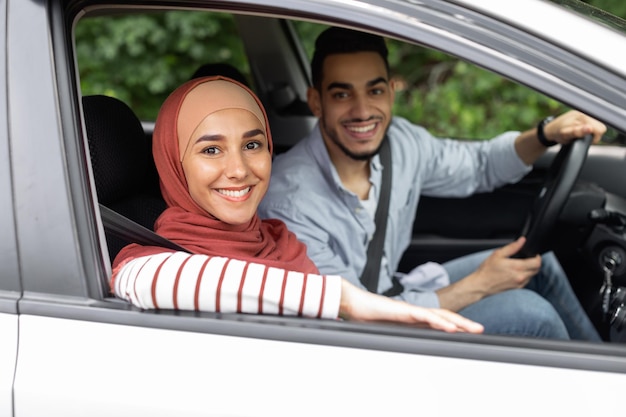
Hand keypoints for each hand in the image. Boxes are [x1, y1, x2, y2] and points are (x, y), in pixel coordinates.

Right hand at [338, 279, 483, 333]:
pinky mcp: (402, 310)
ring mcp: (409, 310)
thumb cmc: (366, 316)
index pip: (437, 320)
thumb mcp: (388, 330)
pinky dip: (439, 322)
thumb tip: (410, 345)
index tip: (468, 332)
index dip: (454, 325)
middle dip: (463, 323)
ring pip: (438, 315)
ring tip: (472, 328)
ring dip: (457, 322)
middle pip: (443, 316)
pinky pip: (424, 316)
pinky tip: (450, 327)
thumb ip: (400, 333)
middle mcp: (414, 311)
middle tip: (480, 329)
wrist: (353, 303)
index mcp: (411, 317)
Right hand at [469, 237, 540, 295]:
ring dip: (530, 269)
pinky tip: (515, 272)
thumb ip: (512, 247)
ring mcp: (520, 284)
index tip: (533, 254)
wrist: (481, 285)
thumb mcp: (498, 254)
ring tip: (520, 265)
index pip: (537, 263)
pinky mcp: (517, 288)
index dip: (537, 257)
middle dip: (535, 263)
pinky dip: (525, 275)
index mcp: (517, 267)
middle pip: (537, 269)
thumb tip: (522, 240)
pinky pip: (526, 280)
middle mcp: (521, 277)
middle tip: (527, 258)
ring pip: (532, 275)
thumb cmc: (487, 270)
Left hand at [544, 110, 605, 144]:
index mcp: (582, 115)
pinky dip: (590, 130)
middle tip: (581, 138)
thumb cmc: (557, 132)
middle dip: (593, 135)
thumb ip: (578, 132)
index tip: (584, 139)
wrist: (550, 129)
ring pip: (598, 127)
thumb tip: (589, 128)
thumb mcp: (566, 134)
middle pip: (601, 127)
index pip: (600, 129)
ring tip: (580, 135)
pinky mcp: (585, 117)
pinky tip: (581, 131)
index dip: (594, 137)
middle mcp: (585, 113)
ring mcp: (586, 114)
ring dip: (591, 133)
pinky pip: (594, 125)